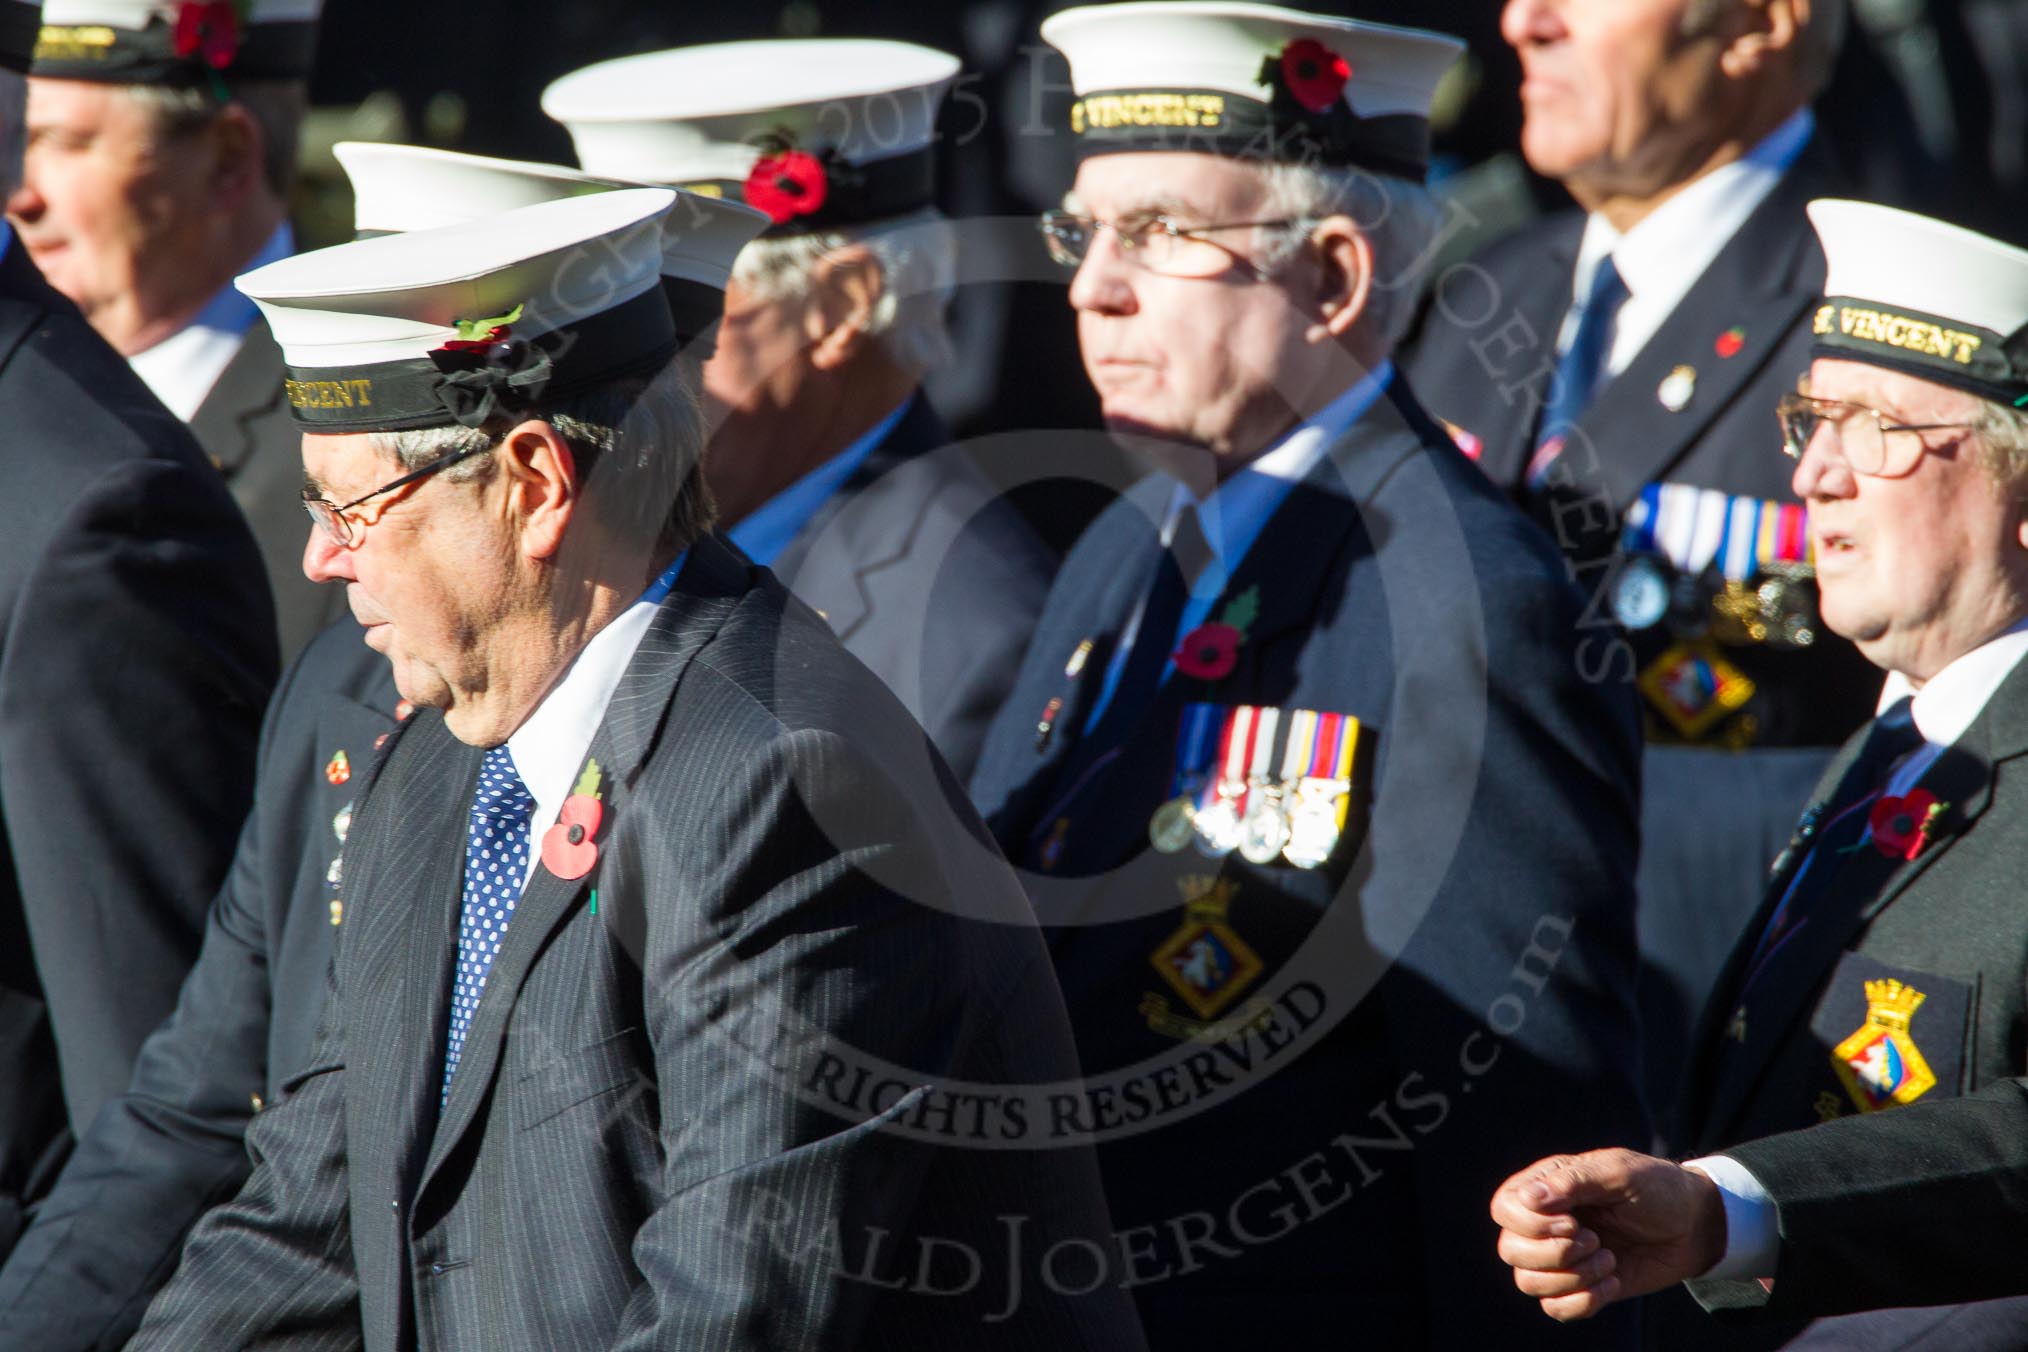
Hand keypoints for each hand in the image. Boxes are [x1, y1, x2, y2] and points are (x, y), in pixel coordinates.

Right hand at [1489, 1149, 1726, 1321]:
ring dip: (1572, 1278)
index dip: (1530, 1223)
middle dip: (1554, 1253)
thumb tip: (1529, 1197)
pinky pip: (1555, 1308)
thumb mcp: (1620, 1173)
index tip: (1573, 1221)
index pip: (1504, 1208)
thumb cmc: (1656, 1189)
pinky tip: (1613, 1282)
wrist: (1693, 1226)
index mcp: (1547, 1187)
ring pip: (1528, 1283)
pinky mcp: (1580, 1286)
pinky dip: (1583, 1301)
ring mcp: (1561, 1257)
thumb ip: (1574, 1181)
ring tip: (1608, 1260)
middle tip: (1595, 1241)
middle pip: (1510, 1249)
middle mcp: (1545, 1223)